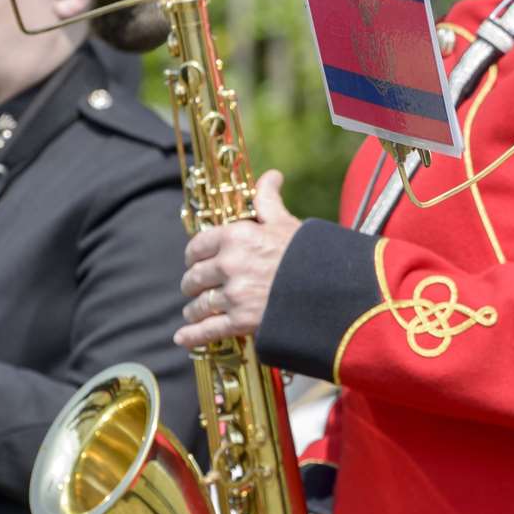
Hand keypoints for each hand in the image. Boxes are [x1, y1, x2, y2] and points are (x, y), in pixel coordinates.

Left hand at [176, 170, 301, 348]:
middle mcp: (229, 264)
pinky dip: (192, 336)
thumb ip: (268, 199)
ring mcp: (234, 295)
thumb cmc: (306, 251)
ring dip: (194, 309)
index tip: (195, 260)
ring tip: (193, 312)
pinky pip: (208, 329)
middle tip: (194, 287)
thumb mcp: (284, 221)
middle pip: (194, 277)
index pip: (198, 246)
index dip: (194, 255)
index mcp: (235, 237)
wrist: (330, 286)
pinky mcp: (242, 321)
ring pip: (200, 304)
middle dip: (192, 284)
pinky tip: (182, 338)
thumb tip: (271, 175)